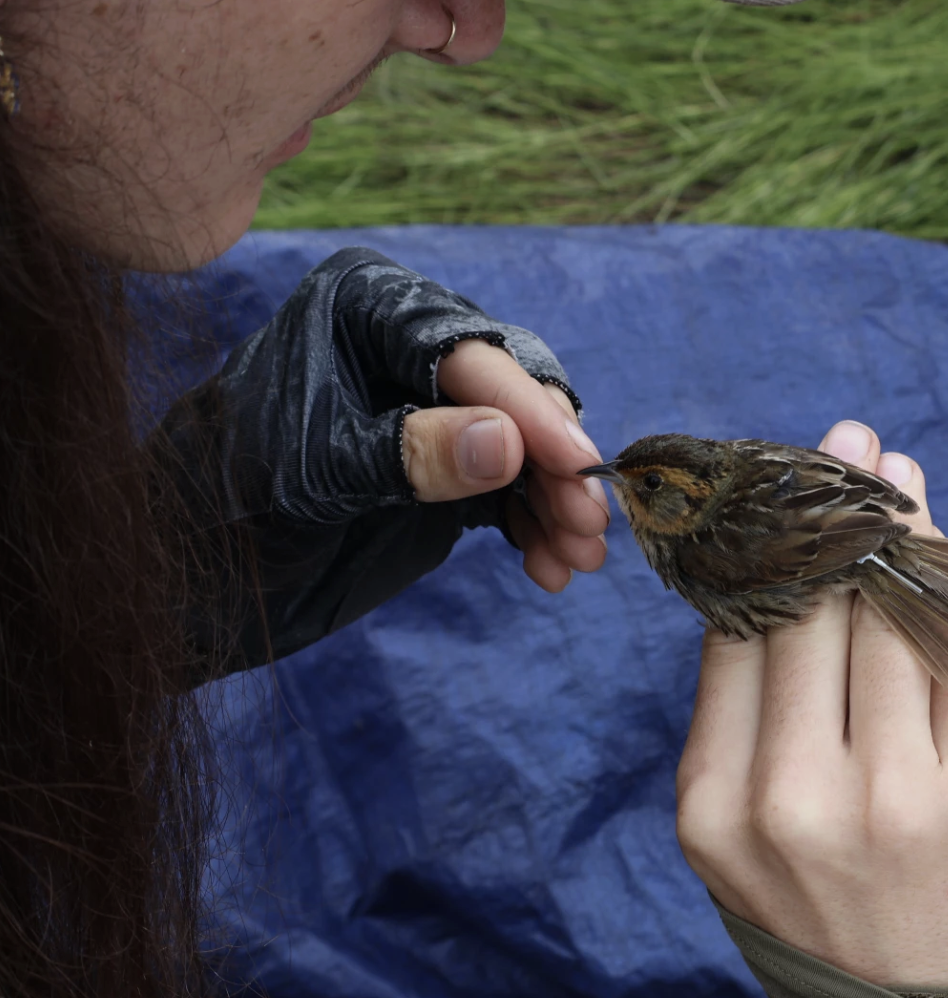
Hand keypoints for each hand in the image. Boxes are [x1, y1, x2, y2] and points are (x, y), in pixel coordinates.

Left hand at [149, 247, 610, 679]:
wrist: (191, 572)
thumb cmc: (223, 500)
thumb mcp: (317, 472)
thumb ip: (412, 455)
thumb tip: (511, 445)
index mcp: (365, 308)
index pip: (470, 353)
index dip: (532, 411)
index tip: (576, 466)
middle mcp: (405, 346)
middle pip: (514, 396)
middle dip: (555, 466)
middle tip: (589, 527)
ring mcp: (428, 406)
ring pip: (523, 449)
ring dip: (554, 505)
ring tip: (576, 561)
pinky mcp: (440, 465)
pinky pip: (507, 489)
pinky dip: (532, 527)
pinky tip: (547, 569)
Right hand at [675, 420, 947, 988]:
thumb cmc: (836, 919)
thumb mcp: (752, 840)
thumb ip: (754, 715)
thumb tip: (780, 561)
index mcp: (712, 807)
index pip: (734, 632)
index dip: (762, 542)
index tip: (779, 475)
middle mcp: (790, 798)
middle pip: (807, 608)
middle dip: (829, 509)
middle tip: (847, 442)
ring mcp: (891, 796)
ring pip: (887, 614)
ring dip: (900, 525)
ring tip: (896, 467)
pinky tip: (946, 538)